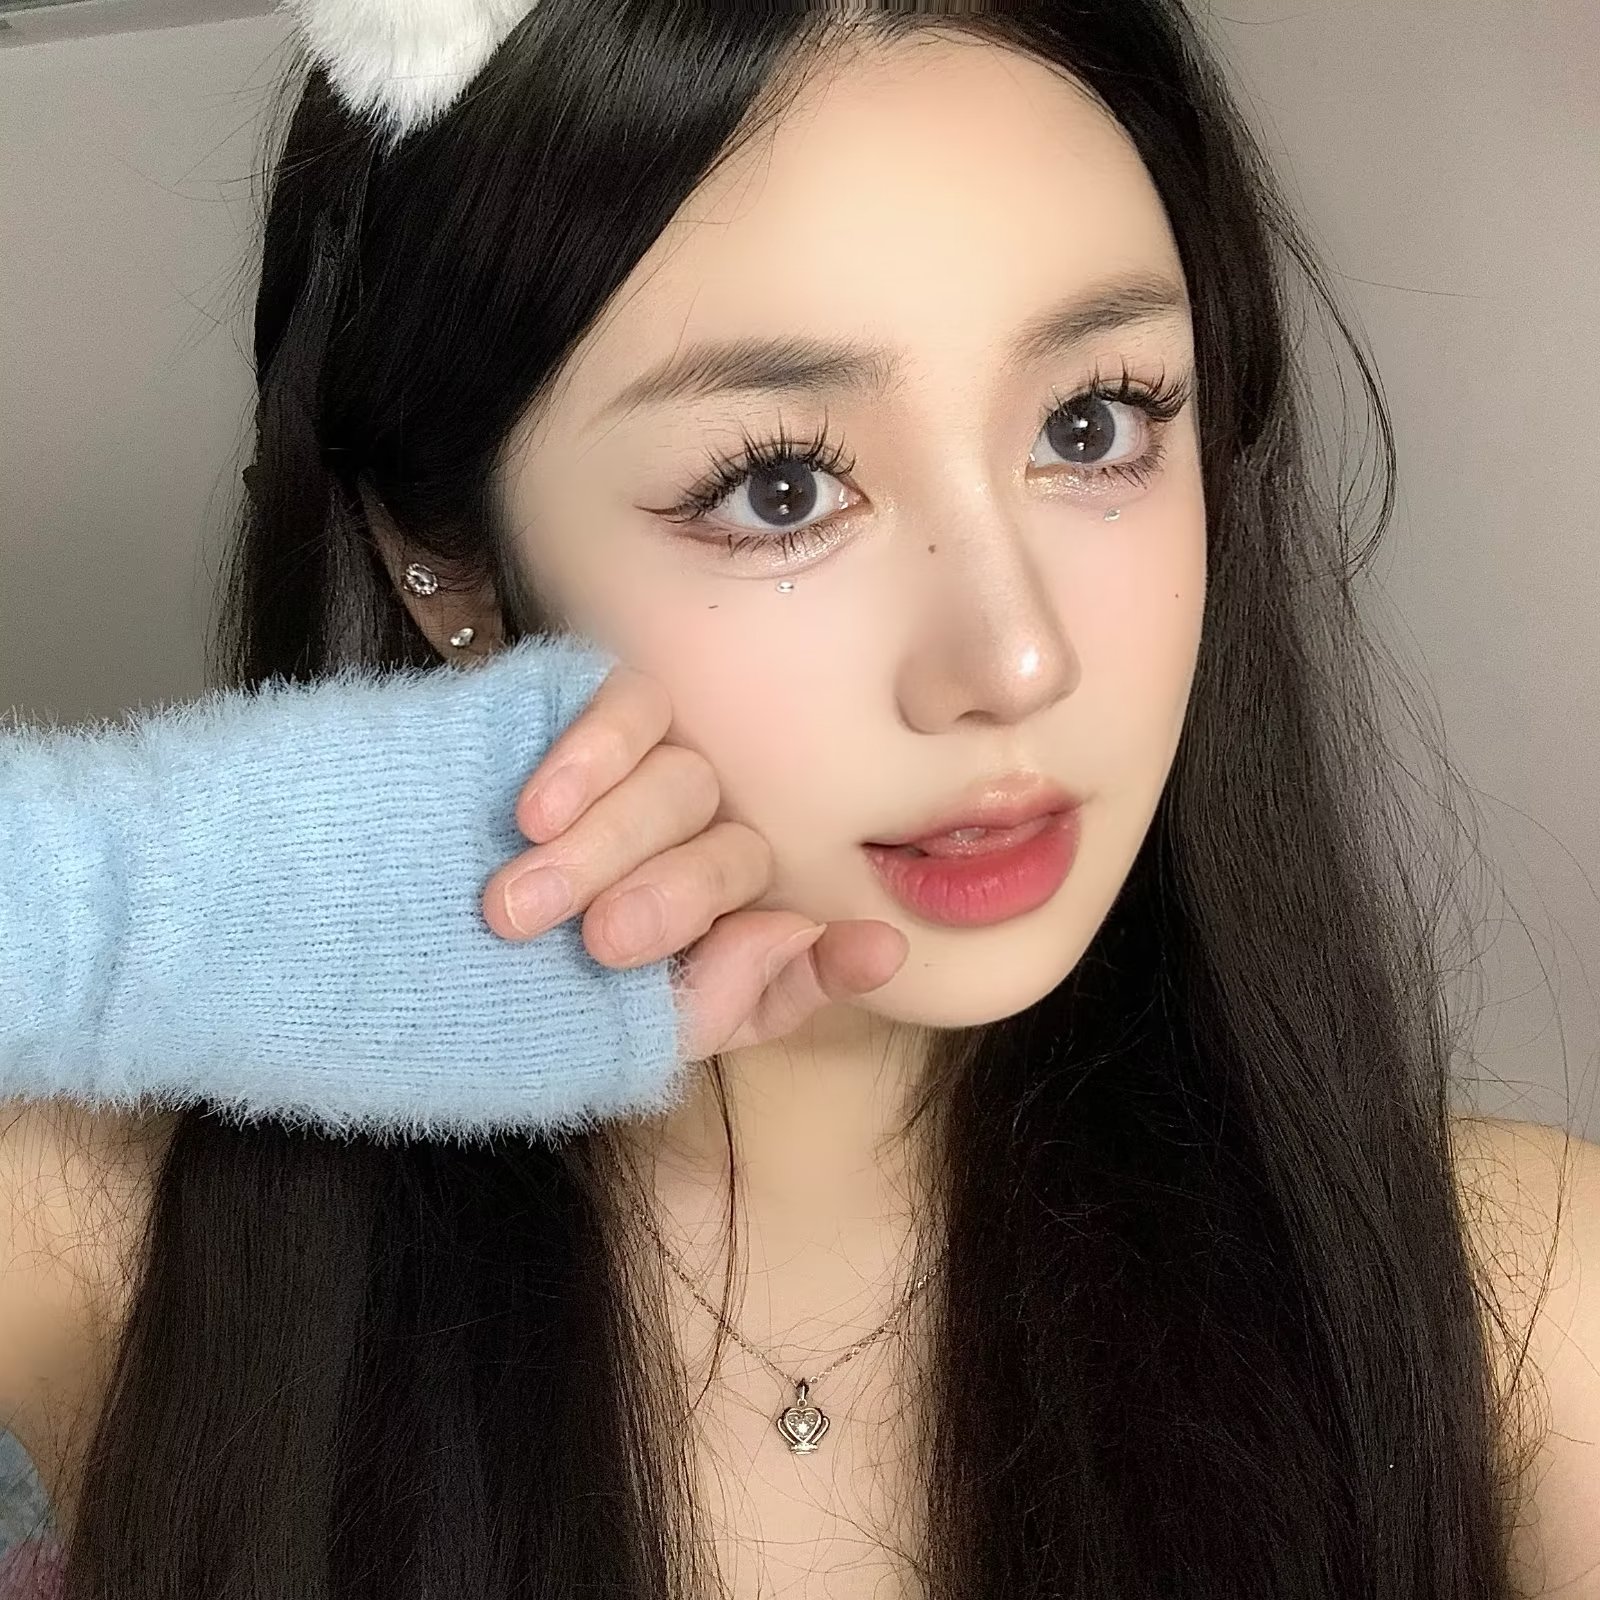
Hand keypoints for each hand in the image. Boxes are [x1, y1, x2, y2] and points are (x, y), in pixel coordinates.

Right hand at [480, 664, 908, 1057]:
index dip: (831, 956)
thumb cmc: (486, 997)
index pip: (794, 943)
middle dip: (672, 899)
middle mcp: (694, 854)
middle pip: (736, 857)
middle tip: (599, 940)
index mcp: (706, 944)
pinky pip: (634, 708)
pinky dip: (594, 757)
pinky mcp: (597, 717)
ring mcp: (649, 783)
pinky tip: (536, 810)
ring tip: (517, 902)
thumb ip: (721, 1003)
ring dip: (610, 844)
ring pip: (686, 784)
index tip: (872, 951)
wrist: (365, 941)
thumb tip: (841, 944)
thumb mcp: (606, 1036)